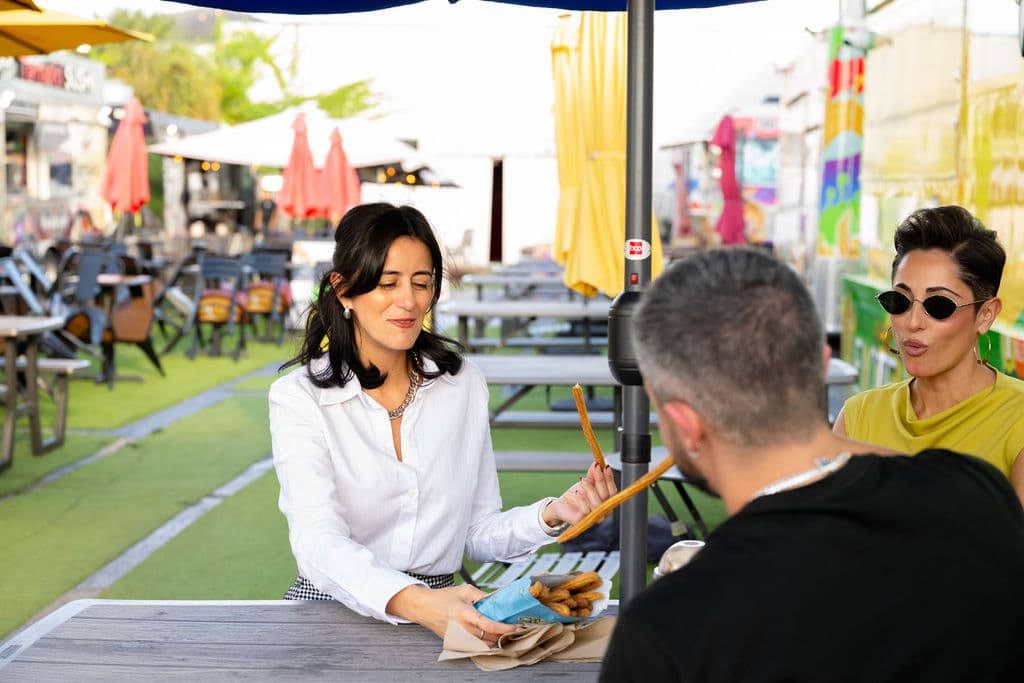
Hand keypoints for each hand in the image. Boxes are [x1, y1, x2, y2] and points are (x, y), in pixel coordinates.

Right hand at [386, 583, 518, 646]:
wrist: (424, 608)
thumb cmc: (443, 598)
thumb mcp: (465, 590)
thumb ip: (483, 596)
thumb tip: (500, 601)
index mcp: (465, 614)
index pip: (489, 625)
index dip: (505, 627)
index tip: (516, 625)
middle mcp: (462, 629)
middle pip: (490, 638)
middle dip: (504, 634)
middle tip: (513, 626)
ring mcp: (459, 639)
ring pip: (485, 646)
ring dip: (496, 640)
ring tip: (503, 630)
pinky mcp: (456, 644)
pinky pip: (476, 647)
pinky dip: (485, 643)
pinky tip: (490, 635)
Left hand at [543, 461, 616, 527]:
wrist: (562, 505)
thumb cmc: (577, 495)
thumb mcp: (586, 482)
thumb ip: (592, 475)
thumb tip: (597, 463)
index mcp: (606, 502)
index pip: (613, 491)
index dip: (610, 479)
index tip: (605, 466)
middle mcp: (602, 511)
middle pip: (606, 496)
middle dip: (600, 480)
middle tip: (595, 469)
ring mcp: (593, 518)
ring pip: (597, 504)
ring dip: (591, 489)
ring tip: (583, 480)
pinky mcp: (582, 522)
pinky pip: (586, 512)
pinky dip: (582, 500)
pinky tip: (577, 492)